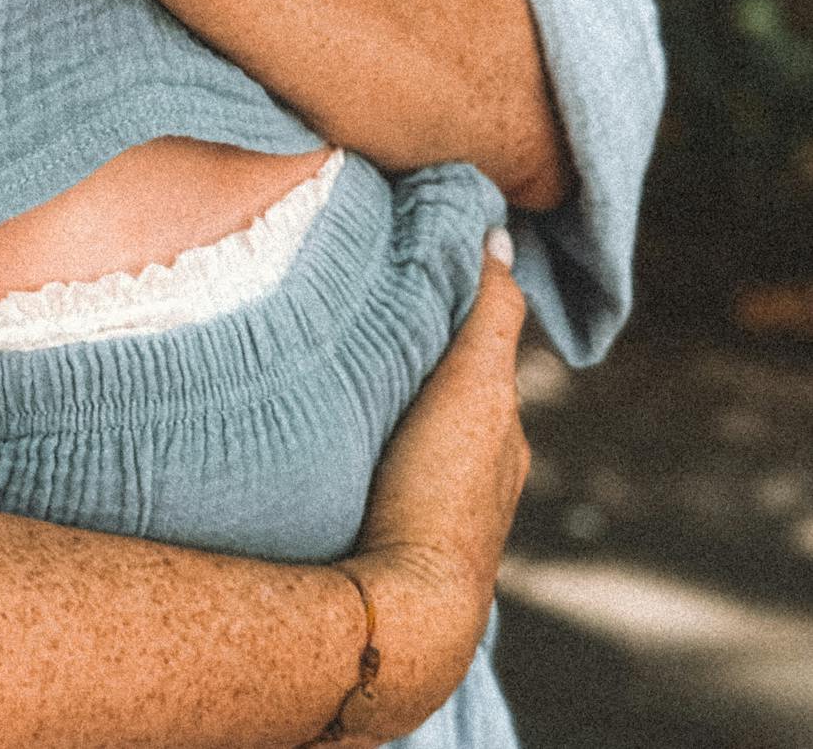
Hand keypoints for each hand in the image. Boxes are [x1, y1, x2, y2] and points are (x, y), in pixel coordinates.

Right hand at [311, 229, 530, 745]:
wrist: (402, 607)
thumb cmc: (440, 491)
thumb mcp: (474, 385)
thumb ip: (489, 312)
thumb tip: (502, 236)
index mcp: (503, 435)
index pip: (485, 359)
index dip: (455, 320)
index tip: (415, 282)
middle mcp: (483, 477)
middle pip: (452, 401)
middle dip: (423, 364)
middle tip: (370, 323)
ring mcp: (440, 514)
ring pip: (421, 439)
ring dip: (396, 408)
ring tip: (346, 375)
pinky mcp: (395, 538)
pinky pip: (393, 473)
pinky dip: (379, 446)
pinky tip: (340, 438)